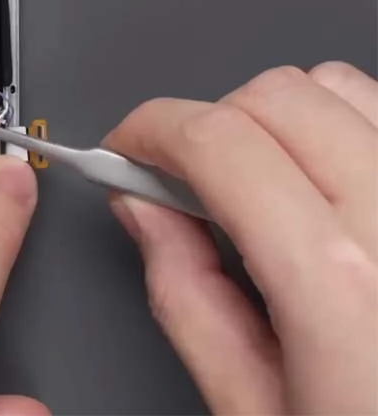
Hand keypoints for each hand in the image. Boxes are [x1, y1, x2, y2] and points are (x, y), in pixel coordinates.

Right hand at [106, 61, 377, 414]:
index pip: (218, 141)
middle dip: (210, 121)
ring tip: (262, 177)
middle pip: (277, 95)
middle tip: (187, 177)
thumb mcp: (255, 412)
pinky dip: (342, 126)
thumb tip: (140, 204)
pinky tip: (324, 184)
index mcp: (341, 289)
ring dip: (280, 113)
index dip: (151, 129)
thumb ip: (187, 296)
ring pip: (341, 87)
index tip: (128, 149)